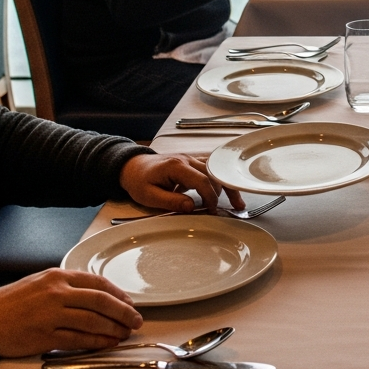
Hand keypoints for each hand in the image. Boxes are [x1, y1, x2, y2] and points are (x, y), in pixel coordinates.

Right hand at [0, 268, 142, 356]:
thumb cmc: (11, 302)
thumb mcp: (41, 282)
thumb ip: (68, 285)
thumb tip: (98, 294)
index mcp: (57, 276)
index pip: (97, 283)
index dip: (118, 294)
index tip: (129, 302)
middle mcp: (57, 293)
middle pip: (101, 301)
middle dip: (124, 311)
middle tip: (136, 319)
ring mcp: (51, 315)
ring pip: (93, 321)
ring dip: (114, 328)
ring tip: (125, 333)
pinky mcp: (45, 336)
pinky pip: (78, 339)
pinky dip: (97, 342)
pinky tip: (107, 343)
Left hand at [120, 153, 244, 212]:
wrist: (131, 166)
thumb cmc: (138, 181)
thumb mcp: (149, 196)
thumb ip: (171, 201)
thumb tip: (192, 207)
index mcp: (176, 166)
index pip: (202, 180)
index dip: (210, 196)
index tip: (212, 210)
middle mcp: (186, 159)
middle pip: (214, 173)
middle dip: (227, 190)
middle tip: (237, 206)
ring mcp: (190, 158)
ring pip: (216, 169)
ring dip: (227, 183)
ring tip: (237, 199)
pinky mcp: (191, 161)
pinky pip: (211, 167)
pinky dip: (220, 178)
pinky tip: (226, 189)